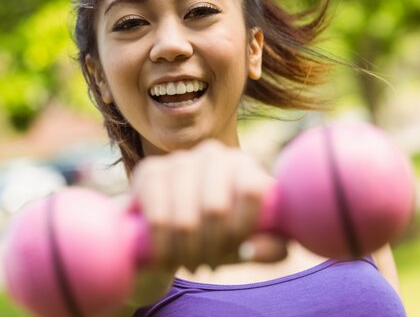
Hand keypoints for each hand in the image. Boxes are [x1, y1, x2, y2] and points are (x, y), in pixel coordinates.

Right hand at [130, 140, 287, 272]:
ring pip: (186, 219)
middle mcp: (213, 154)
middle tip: (209, 264)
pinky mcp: (149, 172)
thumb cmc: (219, 233)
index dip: (243, 228)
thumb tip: (260, 249)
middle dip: (213, 247)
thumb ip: (270, 247)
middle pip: (217, 208)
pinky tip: (166, 257)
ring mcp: (179, 160)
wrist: (169, 227)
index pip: (251, 190)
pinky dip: (164, 247)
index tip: (236, 249)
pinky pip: (158, 218)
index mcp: (244, 164)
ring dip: (187, 252)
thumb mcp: (251, 243)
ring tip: (189, 262)